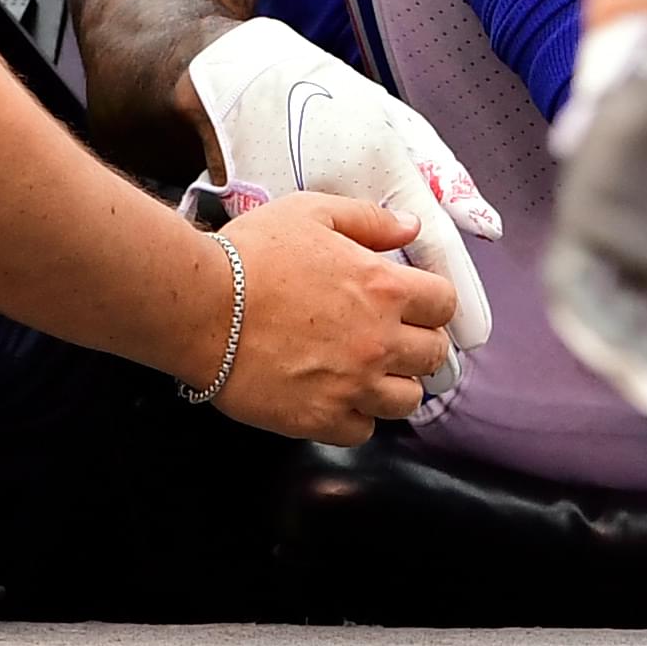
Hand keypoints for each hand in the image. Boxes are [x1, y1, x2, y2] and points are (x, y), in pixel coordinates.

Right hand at [207, 188, 458, 440]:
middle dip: (419, 345)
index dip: (432, 304)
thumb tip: (409, 228)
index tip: (416, 306)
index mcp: (384, 288)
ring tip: (369, 372)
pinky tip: (337, 397)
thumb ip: (368, 220)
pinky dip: (356, 418)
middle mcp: (378, 341)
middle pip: (434, 357)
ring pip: (406, 401)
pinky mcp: (319, 419)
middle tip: (393, 339)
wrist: (202, 308)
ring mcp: (352, 385)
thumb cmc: (251, 256)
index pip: (445, 305)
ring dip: (394, 386)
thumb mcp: (313, 213)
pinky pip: (362, 432)